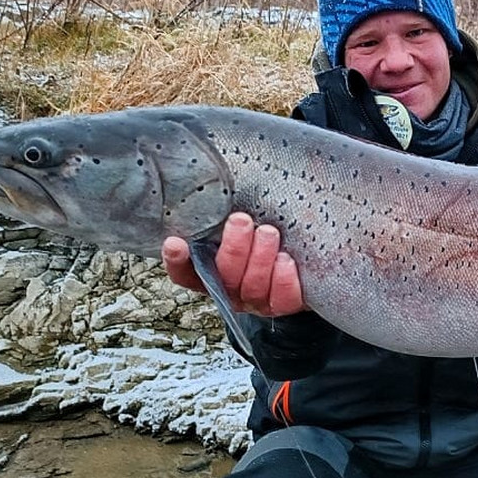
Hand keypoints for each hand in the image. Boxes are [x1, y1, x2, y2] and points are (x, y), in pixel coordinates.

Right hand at [161, 212, 305, 316]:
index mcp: (210, 270)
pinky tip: (285, 259)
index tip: (175, 242)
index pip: (184, 272)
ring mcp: (255, 300)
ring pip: (251, 287)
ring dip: (259, 258)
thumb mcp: (244, 219)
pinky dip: (283, 279)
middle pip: (223, 276)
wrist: (302, 260)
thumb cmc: (264, 231)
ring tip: (269, 233)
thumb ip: (228, 207)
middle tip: (241, 220)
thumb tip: (217, 172)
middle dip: (232, 248)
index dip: (176, 261)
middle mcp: (229, 288)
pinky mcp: (282, 305)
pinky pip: (281, 299)